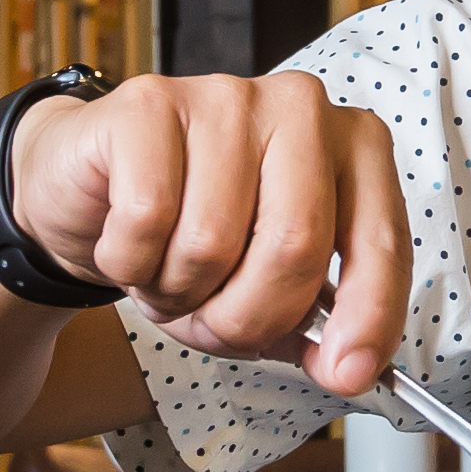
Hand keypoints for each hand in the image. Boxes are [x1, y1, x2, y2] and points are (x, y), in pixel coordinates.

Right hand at [11, 73, 411, 393]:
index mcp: (352, 146)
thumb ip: (315, 324)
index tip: (347, 374)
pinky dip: (130, 261)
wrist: (90, 194)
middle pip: (295, 245)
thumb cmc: (188, 236)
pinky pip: (147, 218)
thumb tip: (348, 368)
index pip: (381, 240)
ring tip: (166, 271)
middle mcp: (300, 107)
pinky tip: (128, 244)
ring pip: (213, 240)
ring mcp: (224, 96)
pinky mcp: (148, 103)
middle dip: (248, 315)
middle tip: (211, 322)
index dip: (369, 317)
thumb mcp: (263, 290)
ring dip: (179, 290)